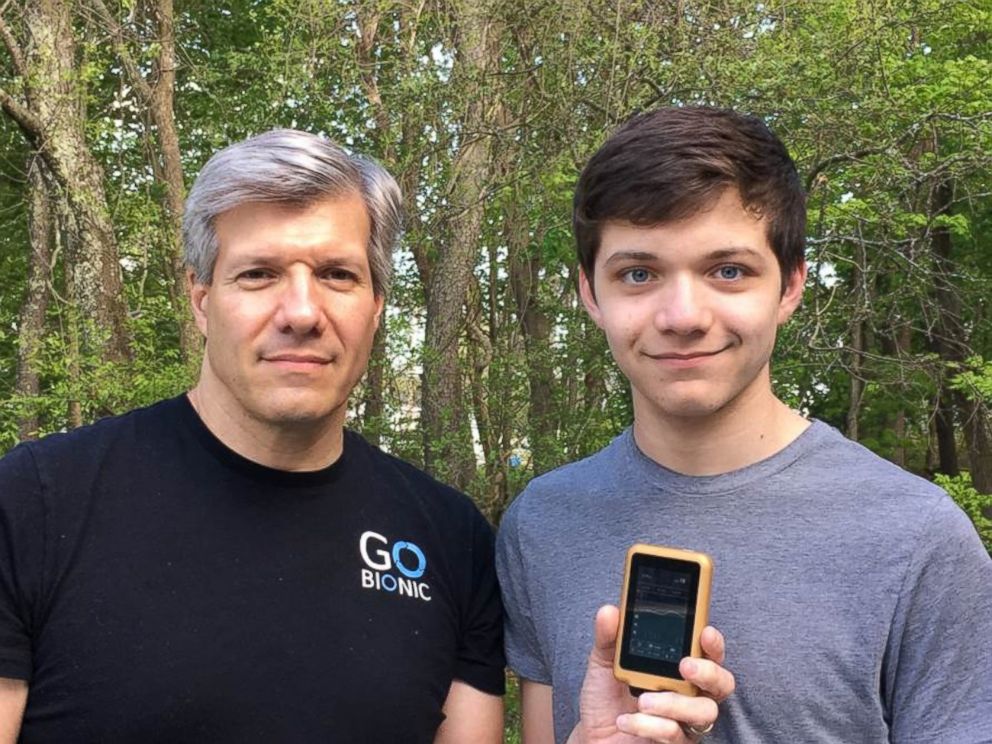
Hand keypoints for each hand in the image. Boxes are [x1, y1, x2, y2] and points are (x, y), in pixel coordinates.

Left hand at [570, 605, 733, 742]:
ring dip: (674, 703)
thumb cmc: (605, 697)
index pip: (707, 652)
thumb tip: (609, 611)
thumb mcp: (603, 662)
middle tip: (685, 667)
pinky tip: (626, 721)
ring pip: (706, 712)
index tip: (705, 633)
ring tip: (642, 701)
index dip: (713, 643)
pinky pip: (676, 736)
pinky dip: (649, 726)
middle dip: (709, 672)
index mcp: (677, 667)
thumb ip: (608, 637)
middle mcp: (688, 692)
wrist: (592, 734)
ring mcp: (684, 721)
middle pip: (722, 682)